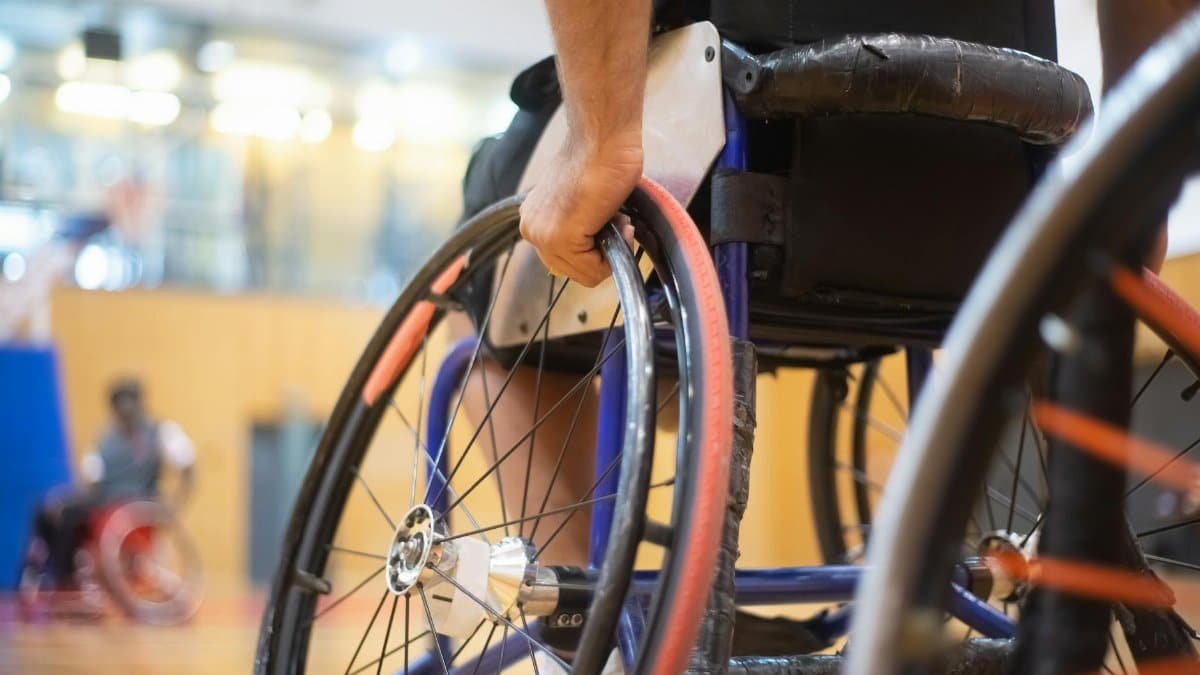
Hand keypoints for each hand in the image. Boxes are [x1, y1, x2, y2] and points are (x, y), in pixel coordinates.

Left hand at [519, 131, 641, 286]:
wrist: (602, 138)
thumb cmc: (600, 159)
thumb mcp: (579, 202)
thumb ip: (578, 224)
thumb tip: (595, 243)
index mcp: (534, 220)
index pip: (566, 261)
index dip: (596, 248)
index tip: (610, 222)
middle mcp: (531, 230)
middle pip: (575, 271)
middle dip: (603, 253)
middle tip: (618, 222)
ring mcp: (543, 236)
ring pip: (586, 274)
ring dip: (610, 251)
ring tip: (617, 219)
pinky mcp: (561, 238)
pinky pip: (595, 270)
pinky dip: (615, 251)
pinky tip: (619, 222)